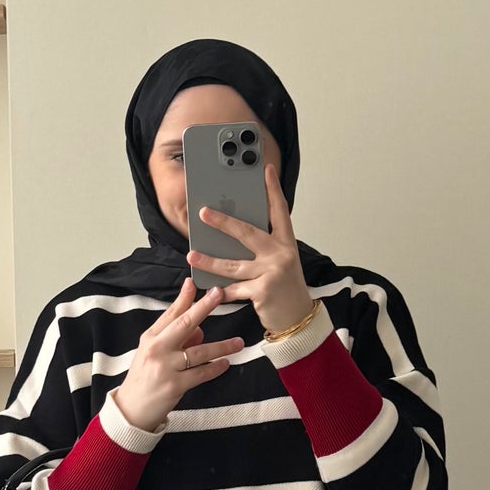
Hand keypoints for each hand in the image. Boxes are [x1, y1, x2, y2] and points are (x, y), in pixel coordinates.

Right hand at [112, 278, 244, 433]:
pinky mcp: (174, 386)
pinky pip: (200, 374)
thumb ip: (176, 340)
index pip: (171, 313)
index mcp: (151, 337)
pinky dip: (215, 369)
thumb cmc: (144, 378)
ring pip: (199, 352)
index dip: (184, 297)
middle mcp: (157, 349)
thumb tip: (201, 330)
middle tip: (219, 294)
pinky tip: (225, 364)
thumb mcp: (154, 353)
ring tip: (238, 342)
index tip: (195, 282)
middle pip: (185, 324)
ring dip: (222, 346)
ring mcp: (166, 367)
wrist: (131, 409)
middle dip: (203, 307)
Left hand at [185, 160, 313, 334]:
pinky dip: (221, 291)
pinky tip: (209, 289)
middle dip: (223, 222)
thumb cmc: (286, 289)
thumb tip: (235, 236)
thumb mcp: (281, 262)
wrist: (298, 319)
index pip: (279, 211)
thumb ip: (264, 248)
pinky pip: (235, 290)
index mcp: (286, 243)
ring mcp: (272, 272)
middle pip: (247, 233)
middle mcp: (280, 254)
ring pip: (233, 265)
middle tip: (204, 213)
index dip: (272, 189)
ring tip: (192, 255)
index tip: (265, 169)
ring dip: (209, 261)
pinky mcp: (262, 291)